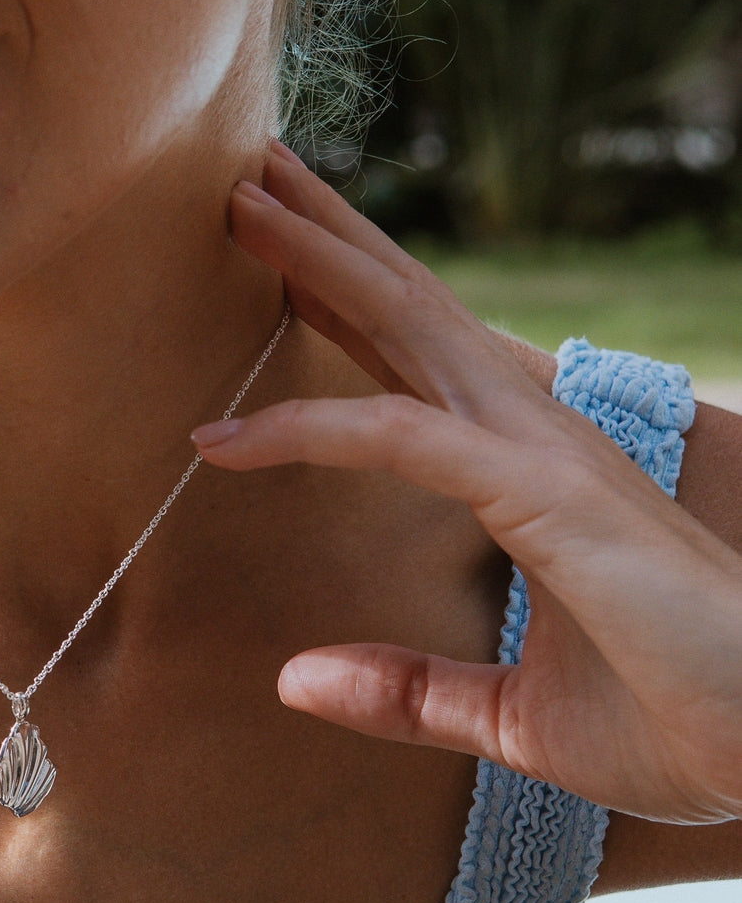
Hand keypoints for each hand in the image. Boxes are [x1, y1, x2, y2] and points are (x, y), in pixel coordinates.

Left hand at [192, 141, 741, 824]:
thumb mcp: (512, 718)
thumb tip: (294, 680)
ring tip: (240, 198)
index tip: (278, 264)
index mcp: (529, 470)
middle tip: (246, 178)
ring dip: (320, 263)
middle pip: (411, 311)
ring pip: (411, 329)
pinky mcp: (550, 497)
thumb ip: (409, 690)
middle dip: (329, 239)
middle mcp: (536, 437)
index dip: (349, 303)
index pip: (420, 364)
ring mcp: (546, 455)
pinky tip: (226, 436)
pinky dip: (314, 429)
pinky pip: (405, 441)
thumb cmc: (675, 723)